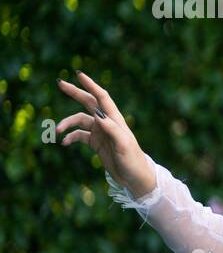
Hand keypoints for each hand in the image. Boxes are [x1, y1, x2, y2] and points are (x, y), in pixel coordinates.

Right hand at [55, 70, 153, 196]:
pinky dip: (70, 137)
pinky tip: (64, 143)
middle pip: (88, 102)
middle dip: (74, 93)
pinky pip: (79, 135)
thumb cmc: (132, 160)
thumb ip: (111, 130)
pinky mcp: (96, 142)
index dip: (91, 85)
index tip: (78, 75)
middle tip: (59, 83)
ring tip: (57, 131)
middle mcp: (107, 122)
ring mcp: (101, 132)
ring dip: (67, 123)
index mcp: (115, 119)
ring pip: (79, 120)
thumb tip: (98, 115)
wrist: (134, 177)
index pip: (102, 97)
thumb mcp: (123, 145)